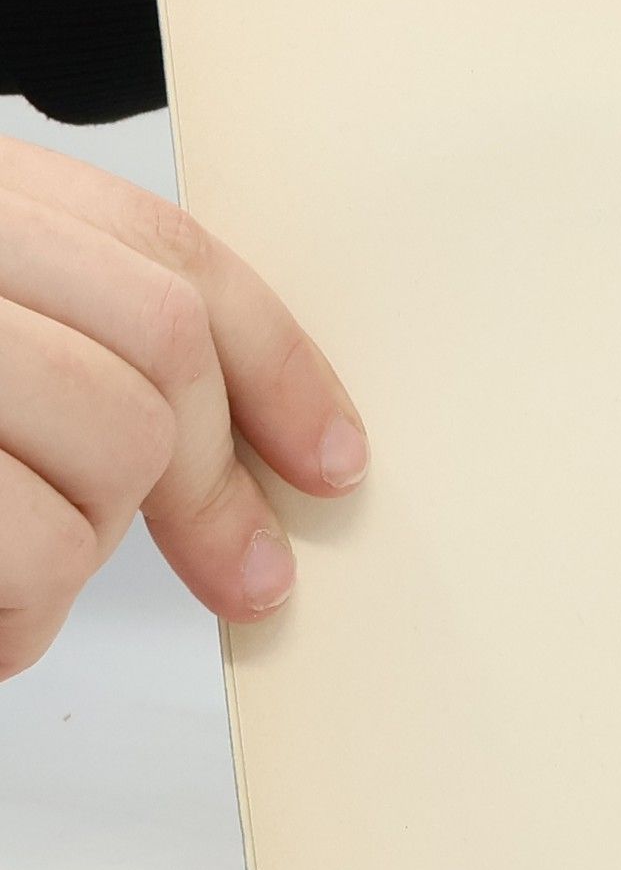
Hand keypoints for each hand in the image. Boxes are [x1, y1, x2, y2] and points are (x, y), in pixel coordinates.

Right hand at [0, 136, 366, 679]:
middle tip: (244, 571)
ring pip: (122, 446)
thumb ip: (88, 342)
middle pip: (165, 348)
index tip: (338, 459)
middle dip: (211, 478)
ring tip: (12, 568)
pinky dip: (25, 612)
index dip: (280, 365)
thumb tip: (273, 439)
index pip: (171, 257)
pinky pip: (44, 549)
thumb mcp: (2, 335)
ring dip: (88, 544)